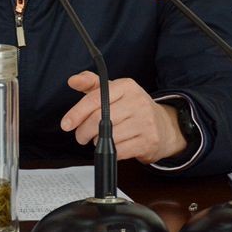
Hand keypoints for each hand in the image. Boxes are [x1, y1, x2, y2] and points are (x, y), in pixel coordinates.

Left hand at [61, 71, 186, 163]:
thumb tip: (73, 80)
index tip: (66, 124)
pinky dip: (111, 151)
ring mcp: (145, 122)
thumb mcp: (114, 91)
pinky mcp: (148, 141)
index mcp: (126, 86)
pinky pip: (120, 150)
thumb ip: (91, 84)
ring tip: (97, 140)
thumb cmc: (132, 108)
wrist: (164, 126)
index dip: (77, 113)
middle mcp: (137, 101)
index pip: (95, 99)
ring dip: (97, 142)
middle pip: (100, 120)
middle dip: (84, 131)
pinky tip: (112, 146)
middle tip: (80, 136)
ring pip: (109, 137)